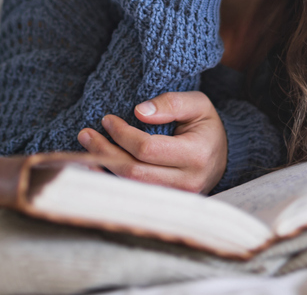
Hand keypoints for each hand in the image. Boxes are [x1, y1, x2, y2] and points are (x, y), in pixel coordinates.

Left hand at [76, 91, 227, 193]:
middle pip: (134, 172)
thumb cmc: (205, 126)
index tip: (107, 119)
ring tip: (86, 148)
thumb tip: (138, 112)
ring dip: (103, 168)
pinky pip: (133, 195)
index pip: (147, 149)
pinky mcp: (166, 204)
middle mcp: (188, 183)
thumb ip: (170, 103)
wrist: (220, 155)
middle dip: (105, 151)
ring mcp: (177, 198)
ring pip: (130, 187)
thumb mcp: (197, 104)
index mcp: (196, 155)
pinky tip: (95, 167)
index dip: (122, 134)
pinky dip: (110, 181)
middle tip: (85, 133)